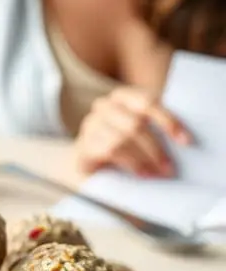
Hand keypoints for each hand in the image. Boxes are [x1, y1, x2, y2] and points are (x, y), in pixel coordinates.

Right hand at [76, 86, 192, 177]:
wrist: (88, 165)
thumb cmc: (122, 149)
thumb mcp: (141, 135)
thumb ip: (156, 130)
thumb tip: (183, 142)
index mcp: (123, 96)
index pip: (148, 102)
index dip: (169, 121)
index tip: (186, 141)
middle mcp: (104, 106)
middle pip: (136, 123)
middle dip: (157, 148)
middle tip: (170, 168)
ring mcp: (91, 124)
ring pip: (124, 138)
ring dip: (145, 158)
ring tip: (158, 174)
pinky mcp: (84, 145)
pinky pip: (111, 151)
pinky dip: (131, 163)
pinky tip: (142, 174)